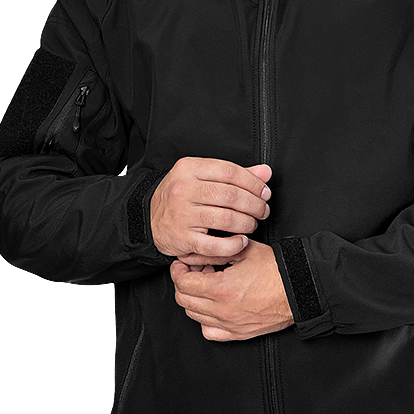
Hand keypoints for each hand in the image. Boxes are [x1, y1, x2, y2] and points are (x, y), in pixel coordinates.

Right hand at [150, 158, 271, 261]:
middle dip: (254, 205)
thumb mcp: (201, 177)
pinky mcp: (182, 238)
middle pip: (230, 195)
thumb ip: (234, 174)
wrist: (148, 217)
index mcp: (189, 168)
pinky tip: (241, 241)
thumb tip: (265, 172)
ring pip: (226, 219)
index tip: (264, 192)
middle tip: (262, 210)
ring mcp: (181, 214)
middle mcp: (183, 189)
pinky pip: (215, 245)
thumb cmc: (180, 196)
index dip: (253, 183)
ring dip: (247, 223)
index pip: (230, 172)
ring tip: (252, 224)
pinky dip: (233, 245)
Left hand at [171, 240, 293, 341]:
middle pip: (184, 299)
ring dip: (194, 298)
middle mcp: (222, 310)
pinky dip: (205, 319)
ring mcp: (229, 325)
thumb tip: (192, 255)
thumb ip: (213, 252)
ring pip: (193, 315)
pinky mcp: (238, 333)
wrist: (299, 289)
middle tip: (196, 271)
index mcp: (222, 289)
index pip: (182, 282)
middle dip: (184, 282)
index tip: (183, 263)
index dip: (179, 270)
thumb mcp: (243, 251)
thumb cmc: (277, 269)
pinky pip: (209, 331)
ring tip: (208, 285)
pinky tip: (214, 306)